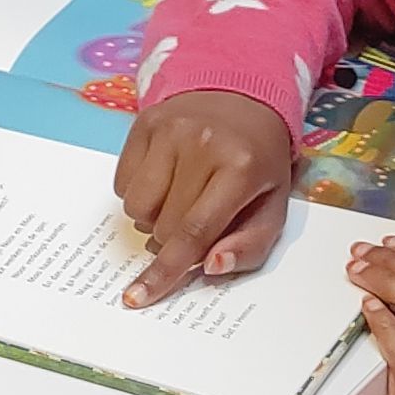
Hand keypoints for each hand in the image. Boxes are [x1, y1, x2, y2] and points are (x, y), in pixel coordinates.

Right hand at [111, 91, 297, 306]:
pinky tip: (165, 177)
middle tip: (196, 218)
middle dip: (174, 239)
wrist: (240, 97)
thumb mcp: (272, 207)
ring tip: (179, 196)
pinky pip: (121, 184)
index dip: (166, 270)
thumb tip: (212, 267)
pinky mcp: (145, 122)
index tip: (138, 297)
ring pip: (135, 208)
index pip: (195, 231)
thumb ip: (248, 246)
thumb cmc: (258, 162)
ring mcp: (169, 129)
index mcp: (241, 168)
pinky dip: (139, 193)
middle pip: (163, 226)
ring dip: (153, 217)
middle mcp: (202, 144)